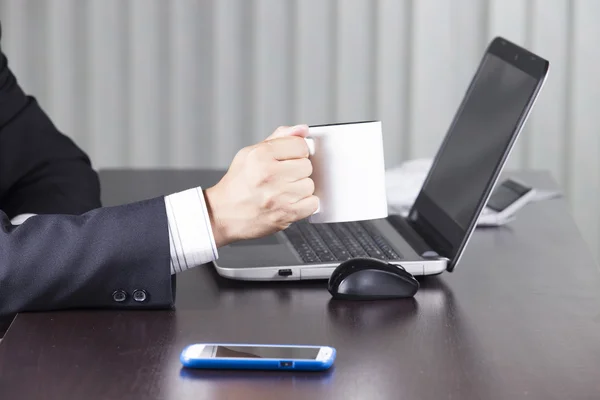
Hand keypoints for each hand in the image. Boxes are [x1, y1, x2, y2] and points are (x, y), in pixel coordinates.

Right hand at [204, 125, 318, 246]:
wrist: (222, 214)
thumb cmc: (237, 184)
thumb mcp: (250, 153)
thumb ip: (278, 138)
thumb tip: (302, 129)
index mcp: (260, 155)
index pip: (300, 145)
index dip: (295, 152)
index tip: (287, 159)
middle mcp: (269, 174)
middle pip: (307, 165)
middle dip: (297, 171)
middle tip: (282, 177)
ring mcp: (278, 196)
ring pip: (309, 185)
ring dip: (300, 189)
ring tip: (283, 191)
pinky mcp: (285, 214)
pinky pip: (312, 204)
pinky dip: (304, 204)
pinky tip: (290, 202)